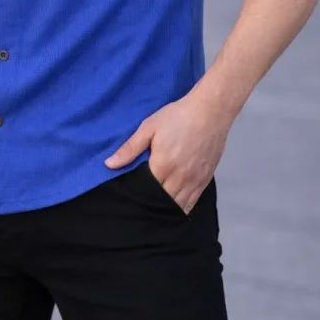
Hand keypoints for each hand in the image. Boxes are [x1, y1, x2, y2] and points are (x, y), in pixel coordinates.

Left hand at [103, 92, 231, 213]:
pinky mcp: (205, 180)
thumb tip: (109, 164)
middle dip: (151, 204)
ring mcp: (194, 181)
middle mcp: (179, 178)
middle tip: (141, 203)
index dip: (137, 195)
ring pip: (178, 206)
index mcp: (163, 166)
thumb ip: (130, 148)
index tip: (130, 196)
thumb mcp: (149, 127)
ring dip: (166, 208)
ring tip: (155, 208)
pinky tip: (173, 206)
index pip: (146, 191)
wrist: (209, 111)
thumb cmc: (177, 116)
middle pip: (162, 202)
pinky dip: (182, 207)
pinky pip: (192, 203)